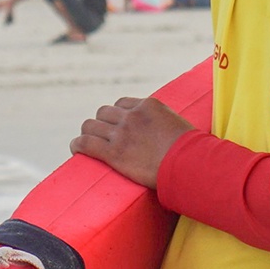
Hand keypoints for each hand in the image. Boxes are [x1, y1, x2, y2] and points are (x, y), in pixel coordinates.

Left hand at [70, 96, 194, 187]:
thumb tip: (167, 131)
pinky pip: (86, 143)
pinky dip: (78, 145)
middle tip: (103, 135)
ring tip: (87, 141)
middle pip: (104, 113)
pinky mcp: (114, 153)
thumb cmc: (193, 151)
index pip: (122, 104)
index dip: (118, 115)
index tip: (117, 125)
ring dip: (89, 133)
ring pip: (91, 125)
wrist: (190, 164)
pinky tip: (75, 148)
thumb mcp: (179, 126)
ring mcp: (121, 133)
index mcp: (148, 106)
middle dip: (102, 123)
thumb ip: (166, 123)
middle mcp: (132, 116)